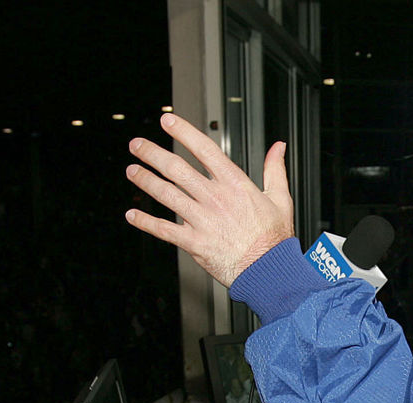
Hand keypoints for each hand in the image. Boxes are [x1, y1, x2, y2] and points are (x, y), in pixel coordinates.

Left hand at [124, 114, 295, 287]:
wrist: (269, 271)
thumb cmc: (274, 240)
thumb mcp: (280, 199)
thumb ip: (274, 170)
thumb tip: (277, 148)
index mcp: (235, 185)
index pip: (204, 149)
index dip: (183, 132)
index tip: (168, 121)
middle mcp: (215, 199)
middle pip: (177, 169)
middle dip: (153, 154)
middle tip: (138, 145)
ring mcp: (203, 220)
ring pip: (167, 194)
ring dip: (145, 181)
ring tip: (132, 171)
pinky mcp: (194, 243)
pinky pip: (164, 230)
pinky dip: (146, 222)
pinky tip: (133, 215)